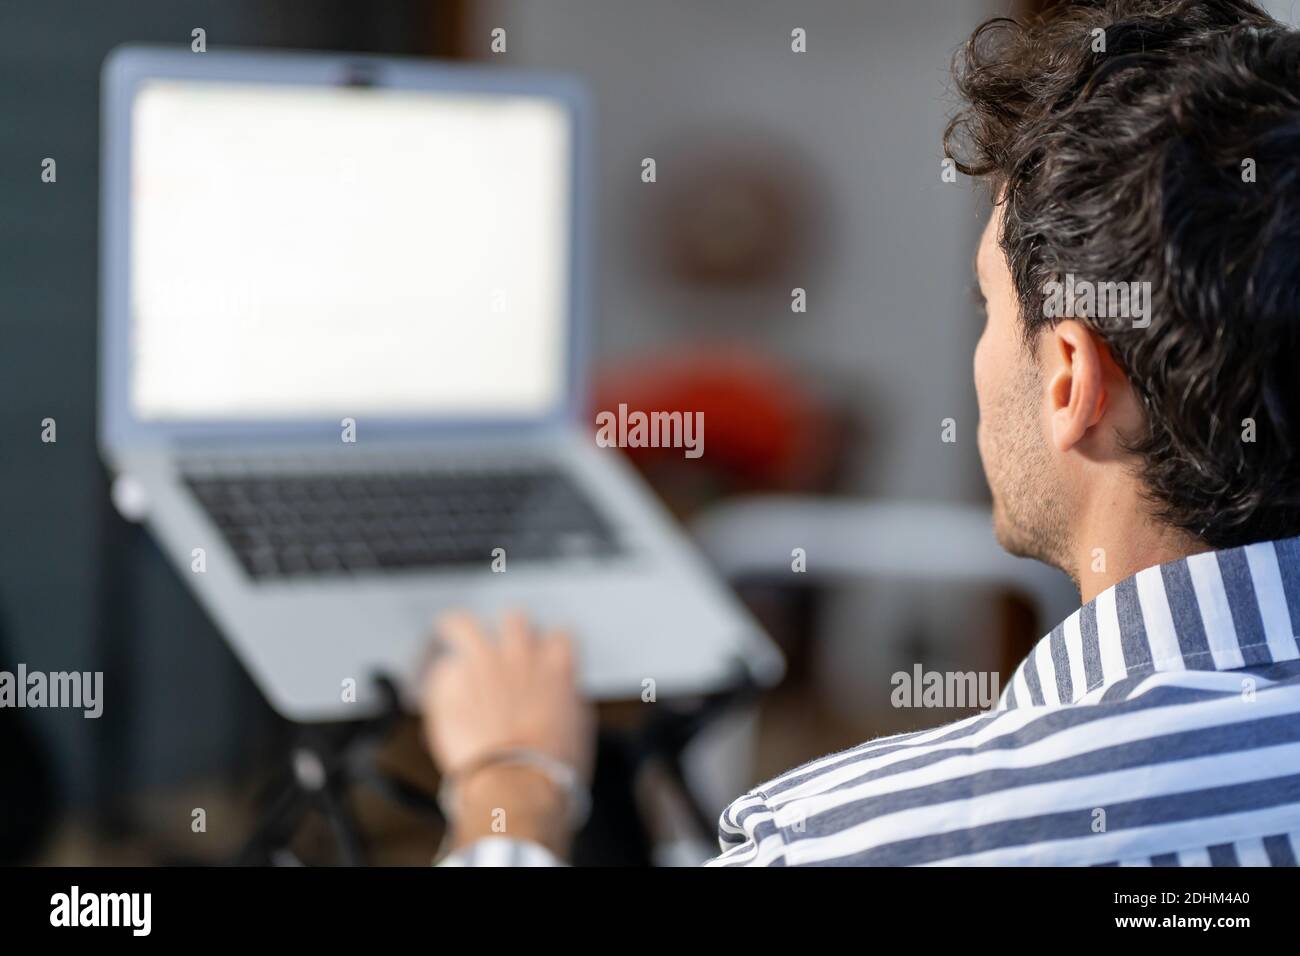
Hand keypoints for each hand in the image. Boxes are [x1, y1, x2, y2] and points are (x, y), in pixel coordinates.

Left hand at [420, 611, 593, 854]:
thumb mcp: (579, 730)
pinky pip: (440, 669)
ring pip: (465, 625)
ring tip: (448, 633)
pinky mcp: (452, 682)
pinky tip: (437, 690)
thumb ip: (568, 700)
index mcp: (558, 666)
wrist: (516, 783)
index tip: (545, 660)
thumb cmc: (550, 767)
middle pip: (516, 621)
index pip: (560, 637)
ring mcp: (484, 664)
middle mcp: (521, 655)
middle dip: (509, 635)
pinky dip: (439, 680)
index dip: (550, 649)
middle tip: (501, 653)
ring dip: (458, 630)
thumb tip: (564, 697)